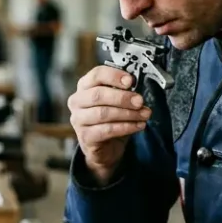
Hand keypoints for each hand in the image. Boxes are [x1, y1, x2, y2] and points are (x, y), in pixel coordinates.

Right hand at [67, 67, 151, 183]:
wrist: (105, 147)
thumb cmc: (111, 119)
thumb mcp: (117, 101)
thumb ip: (124, 91)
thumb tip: (137, 84)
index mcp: (85, 86)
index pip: (96, 75)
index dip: (114, 76)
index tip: (130, 81)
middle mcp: (77, 101)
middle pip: (98, 95)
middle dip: (122, 98)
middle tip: (140, 101)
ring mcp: (78, 120)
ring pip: (103, 113)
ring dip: (127, 114)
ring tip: (144, 115)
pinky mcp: (85, 136)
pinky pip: (107, 130)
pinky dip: (126, 127)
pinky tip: (138, 125)